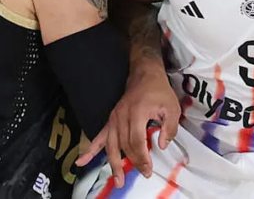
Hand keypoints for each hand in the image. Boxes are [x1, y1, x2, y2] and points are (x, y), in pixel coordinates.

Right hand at [75, 62, 180, 186]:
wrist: (144, 75)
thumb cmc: (159, 91)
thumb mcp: (172, 108)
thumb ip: (169, 128)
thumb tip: (162, 145)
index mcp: (137, 113)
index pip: (137, 141)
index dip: (142, 157)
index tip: (148, 169)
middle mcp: (122, 117)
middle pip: (124, 145)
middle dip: (132, 162)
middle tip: (143, 174)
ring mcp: (114, 118)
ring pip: (110, 145)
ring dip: (113, 163)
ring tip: (117, 180)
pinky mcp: (111, 119)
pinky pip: (99, 136)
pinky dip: (90, 150)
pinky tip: (81, 162)